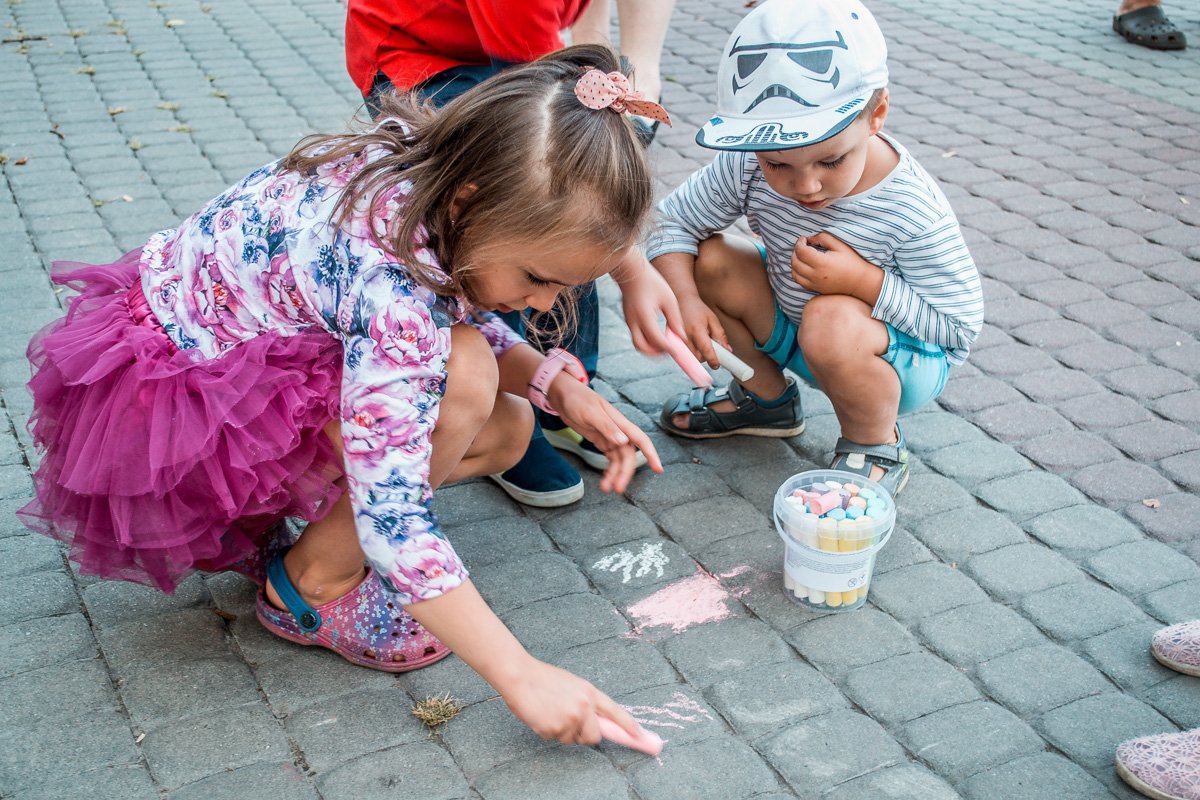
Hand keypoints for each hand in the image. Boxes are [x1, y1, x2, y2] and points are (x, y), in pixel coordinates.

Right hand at [500, 657, 641, 745]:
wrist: (520, 676)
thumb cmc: (543, 679)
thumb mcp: (572, 684)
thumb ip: (585, 701)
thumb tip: (595, 721)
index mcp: (589, 692)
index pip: (615, 712)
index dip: (629, 726)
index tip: (640, 736)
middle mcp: (583, 706)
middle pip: (595, 736)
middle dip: (585, 734)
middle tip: (569, 723)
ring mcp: (570, 718)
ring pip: (573, 739)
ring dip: (563, 732)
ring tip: (550, 712)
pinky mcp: (555, 729)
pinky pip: (556, 739)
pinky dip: (549, 732)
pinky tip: (541, 716)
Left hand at [549, 375, 662, 491]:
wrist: (562, 393)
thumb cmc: (577, 398)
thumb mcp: (590, 412)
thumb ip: (606, 427)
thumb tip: (623, 442)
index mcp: (620, 422)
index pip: (641, 440)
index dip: (651, 454)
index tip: (658, 470)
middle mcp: (618, 431)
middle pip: (628, 456)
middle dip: (625, 473)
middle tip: (617, 489)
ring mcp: (610, 437)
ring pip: (619, 460)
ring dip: (615, 475)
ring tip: (606, 488)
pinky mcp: (600, 440)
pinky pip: (609, 459)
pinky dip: (608, 470)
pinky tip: (604, 480)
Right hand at [613, 249, 685, 355]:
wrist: (631, 271)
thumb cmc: (651, 282)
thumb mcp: (668, 298)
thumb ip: (675, 319)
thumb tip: (681, 336)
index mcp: (644, 315)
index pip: (656, 339)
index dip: (668, 348)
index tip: (678, 350)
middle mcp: (634, 321)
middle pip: (642, 348)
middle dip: (657, 354)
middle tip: (670, 350)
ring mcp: (629, 322)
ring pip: (638, 344)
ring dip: (651, 349)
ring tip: (666, 345)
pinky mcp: (629, 320)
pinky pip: (637, 336)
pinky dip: (647, 341)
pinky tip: (659, 336)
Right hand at [677, 294, 726, 368]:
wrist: (681, 300)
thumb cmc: (698, 309)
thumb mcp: (713, 320)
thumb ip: (720, 335)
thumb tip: (728, 350)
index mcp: (697, 329)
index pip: (706, 349)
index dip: (712, 359)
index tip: (717, 365)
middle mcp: (685, 335)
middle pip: (697, 357)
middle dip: (705, 357)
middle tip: (709, 348)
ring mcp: (676, 339)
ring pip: (689, 357)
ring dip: (697, 355)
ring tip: (699, 342)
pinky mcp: (671, 341)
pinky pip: (682, 353)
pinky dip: (689, 352)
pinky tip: (691, 343)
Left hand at [790, 232, 879, 302]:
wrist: (859, 282)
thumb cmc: (851, 262)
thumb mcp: (839, 245)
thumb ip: (823, 238)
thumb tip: (809, 239)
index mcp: (822, 263)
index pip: (801, 251)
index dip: (799, 242)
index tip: (804, 238)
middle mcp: (815, 275)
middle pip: (795, 262)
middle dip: (795, 251)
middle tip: (802, 245)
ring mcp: (814, 284)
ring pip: (794, 273)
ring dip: (794, 262)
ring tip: (801, 255)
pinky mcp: (814, 289)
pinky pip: (798, 281)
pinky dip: (796, 272)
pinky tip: (803, 265)